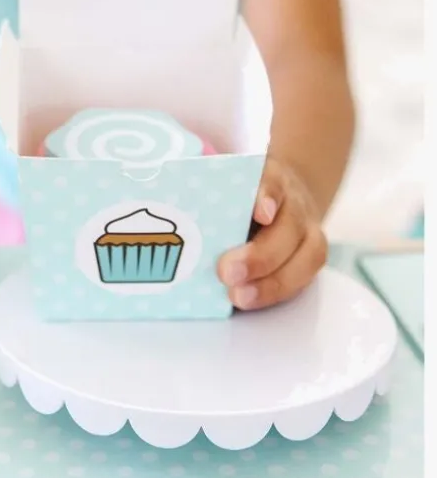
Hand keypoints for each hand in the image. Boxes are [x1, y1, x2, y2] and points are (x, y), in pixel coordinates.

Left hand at [217, 158, 326, 311]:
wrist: (284, 199)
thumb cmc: (242, 193)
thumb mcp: (227, 182)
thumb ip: (208, 188)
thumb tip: (169, 199)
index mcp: (272, 177)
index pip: (273, 181)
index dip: (268, 196)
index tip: (261, 213)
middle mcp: (294, 204)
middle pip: (289, 227)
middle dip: (261, 254)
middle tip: (228, 272)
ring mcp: (307, 232)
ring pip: (306, 256)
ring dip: (272, 282)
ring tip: (240, 297)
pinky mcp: (309, 258)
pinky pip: (303, 278)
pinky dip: (277, 291)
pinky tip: (250, 300)